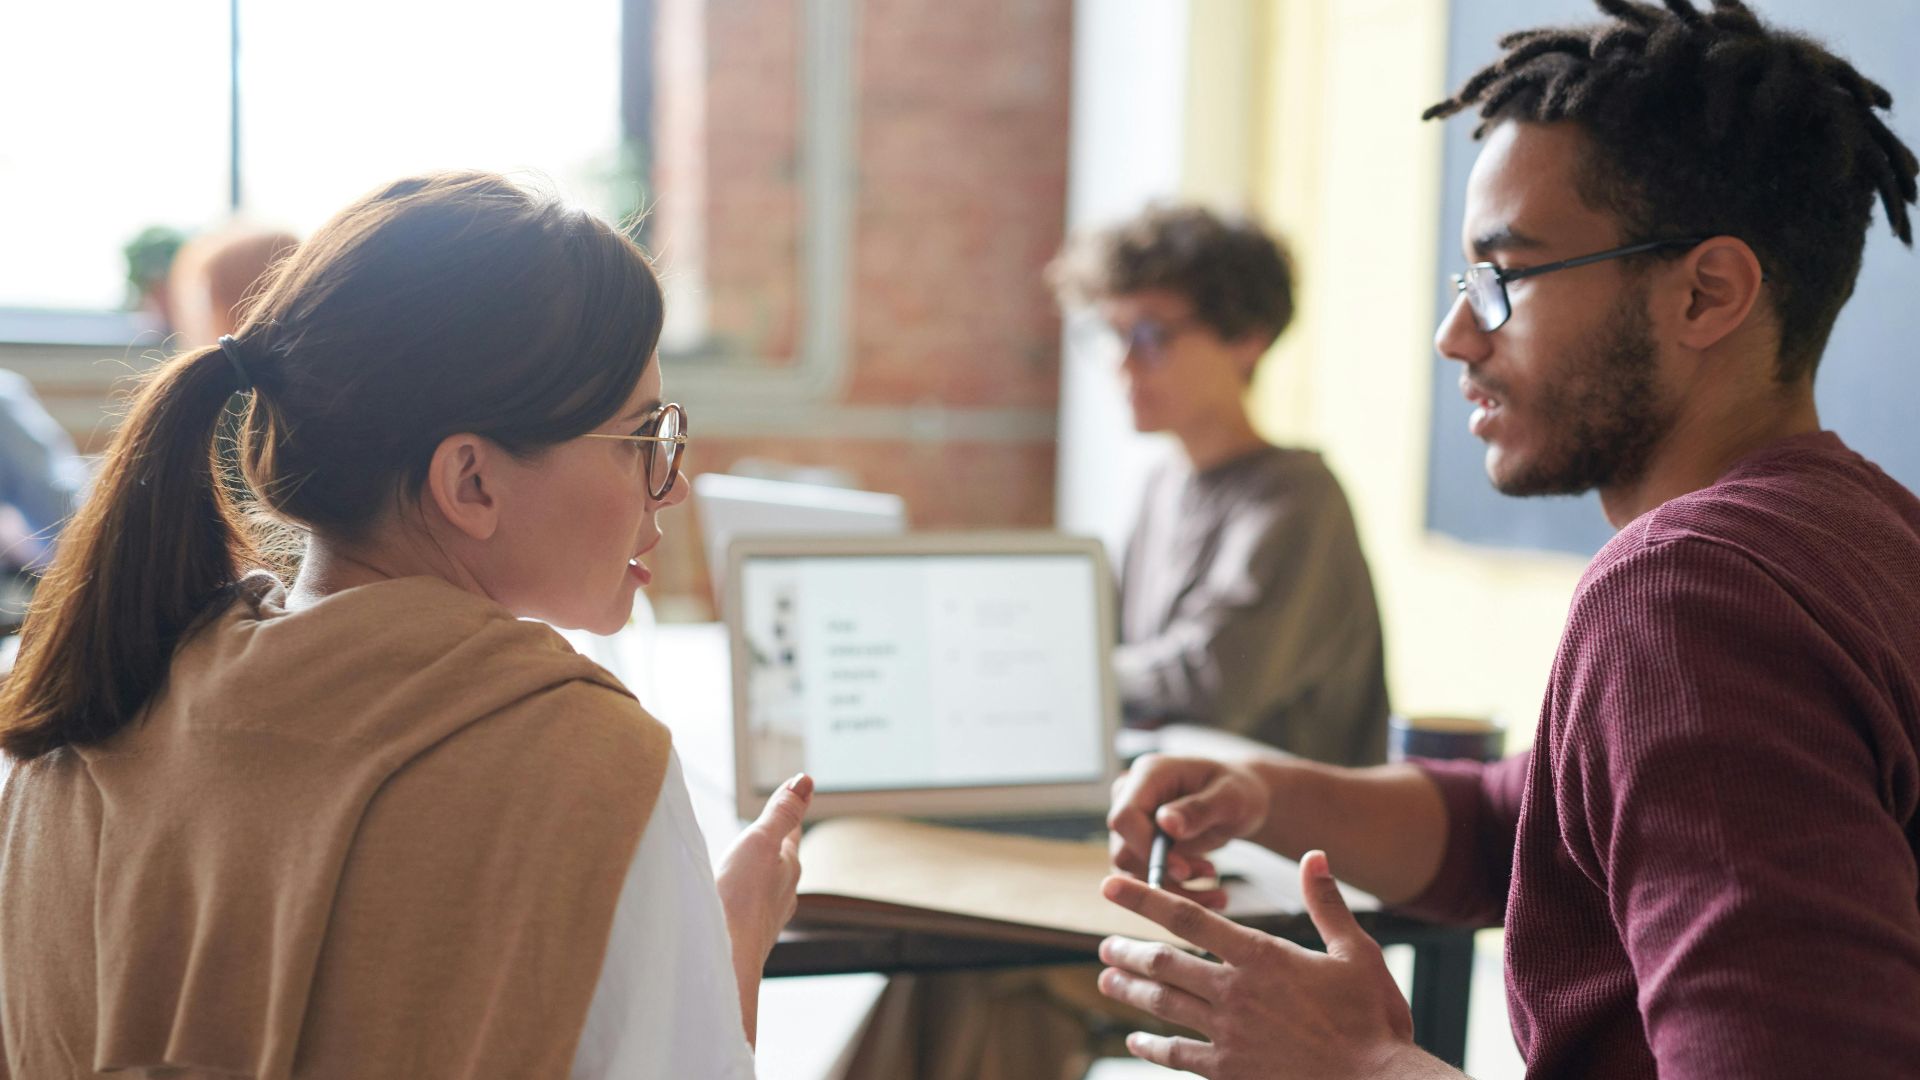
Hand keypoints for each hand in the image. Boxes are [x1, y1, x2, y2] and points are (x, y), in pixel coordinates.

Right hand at [716, 773, 812, 967]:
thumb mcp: (760, 841)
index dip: (792, 811)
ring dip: (761, 875)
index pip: (792, 832)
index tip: (800, 793)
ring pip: (769, 889)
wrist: (726, 957)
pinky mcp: (749, 937)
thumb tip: (805, 781)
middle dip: (776, 845)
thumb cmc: (742, 898)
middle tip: (775, 830)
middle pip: (783, 861)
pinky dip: (745, 899)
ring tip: (754, 867)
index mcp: (789, 866)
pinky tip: (736, 906)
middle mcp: (784, 893)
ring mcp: (768, 917)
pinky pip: (751, 910)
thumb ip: (781, 813)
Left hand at [1096, 851, 1436, 1078]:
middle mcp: (1235, 992)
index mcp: (1261, 957)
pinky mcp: (1228, 1071)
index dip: (1144, 899)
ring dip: (1131, 989)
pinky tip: (1136, 1039)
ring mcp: (1228, 1034)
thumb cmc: (1373, 1020)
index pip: (1188, 918)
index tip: (1110, 885)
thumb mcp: (1357, 952)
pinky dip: (1152, 1045)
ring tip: (1107, 979)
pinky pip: (1177, 1055)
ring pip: (1163, 1004)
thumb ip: (1327, 904)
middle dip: (1128, 950)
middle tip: (1104, 945)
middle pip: (1164, 963)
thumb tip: (1314, 855)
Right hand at [1108, 753, 1268, 909]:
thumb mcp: (1231, 797)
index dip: (1146, 848)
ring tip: (1214, 880)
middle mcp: (1131, 796)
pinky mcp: (1138, 846)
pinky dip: (1175, 892)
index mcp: (1149, 774)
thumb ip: (1198, 809)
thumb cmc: (1238, 790)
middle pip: (1124, 849)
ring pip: (1132, 872)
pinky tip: (1208, 891)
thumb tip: (1166, 824)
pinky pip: (1144, 880)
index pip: (1125, 817)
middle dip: (1165, 872)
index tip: (1183, 869)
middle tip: (1209, 872)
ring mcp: (1132, 823)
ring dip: (1172, 886)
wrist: (1240, 800)